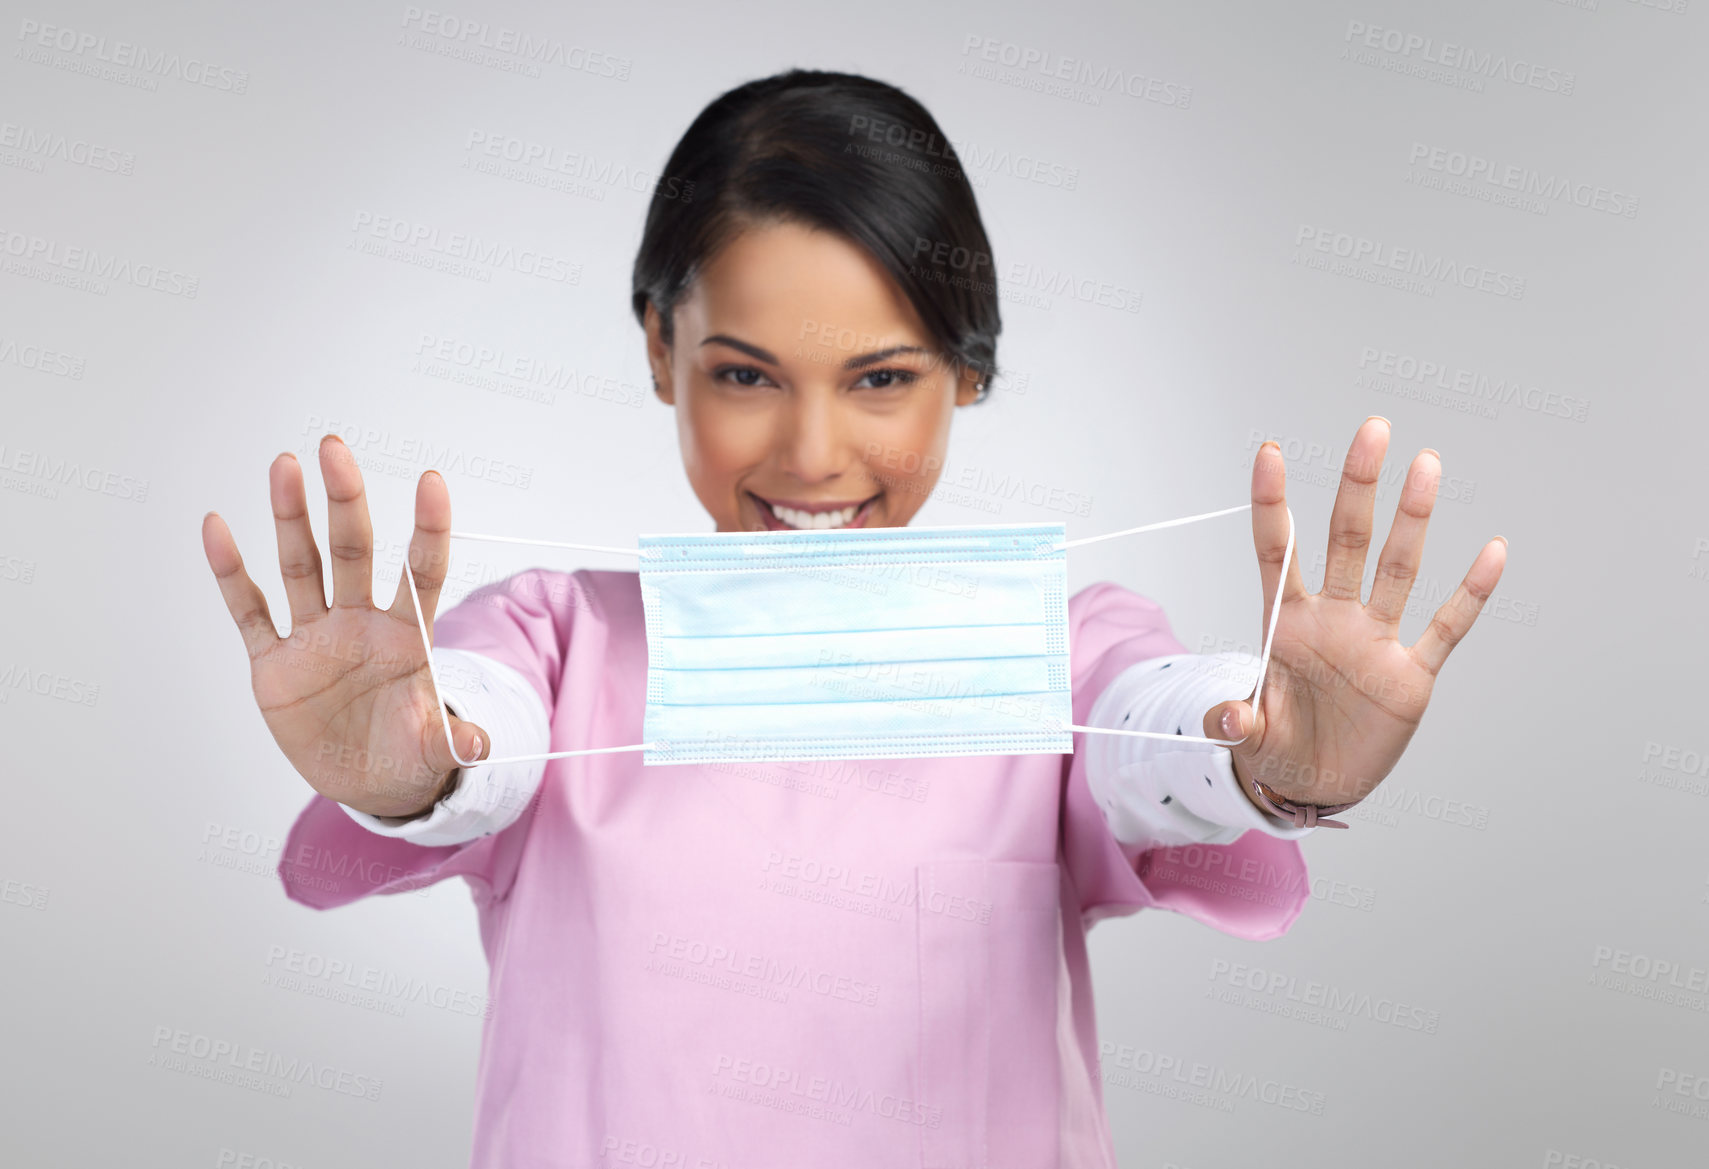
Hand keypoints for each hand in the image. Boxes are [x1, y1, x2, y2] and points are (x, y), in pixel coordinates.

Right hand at [201, 434, 488, 817]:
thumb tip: (478, 744)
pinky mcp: (274, 662)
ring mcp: (315, 637)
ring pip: (301, 566)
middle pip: (352, 551)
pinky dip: (231, 572)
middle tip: (334, 448)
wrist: (368, 781)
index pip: (421, 572)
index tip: (432, 480)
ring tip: (284, 465)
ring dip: (290, 517)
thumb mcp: (433, 751)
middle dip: (345, 501)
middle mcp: (360, 623)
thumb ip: (452, 741)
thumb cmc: (408, 754)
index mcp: (406, 637)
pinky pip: (249, 610)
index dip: (427, 529)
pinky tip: (218, 527)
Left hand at [1202, 417, 1506, 812]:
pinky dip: (1469, 594)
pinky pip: (1446, 628)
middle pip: (1346, 541)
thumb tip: (1226, 718)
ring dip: (1412, 519)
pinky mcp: (1410, 676)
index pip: (1277, 553)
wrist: (1312, 783)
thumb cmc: (1277, 746)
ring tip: (1425, 463)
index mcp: (1288, 625)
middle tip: (1372, 430)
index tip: (1269, 452)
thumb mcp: (1250, 736)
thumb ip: (1236, 721)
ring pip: (1398, 569)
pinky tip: (1491, 551)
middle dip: (1358, 487)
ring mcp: (1375, 642)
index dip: (1272, 504)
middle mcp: (1334, 621)